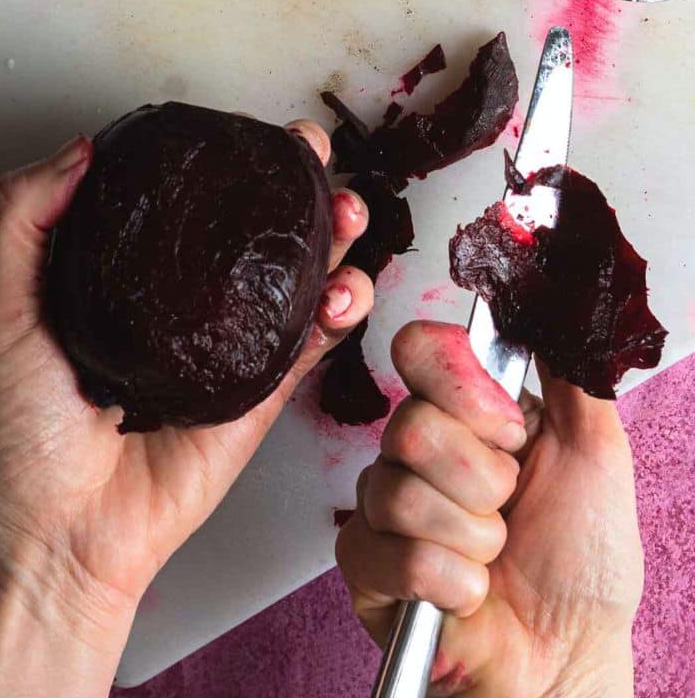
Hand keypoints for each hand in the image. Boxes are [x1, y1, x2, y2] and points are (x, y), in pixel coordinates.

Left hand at [0, 122, 373, 697]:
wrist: (56, 529)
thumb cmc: (18, 433)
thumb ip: (22, 219)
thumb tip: (75, 148)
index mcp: (114, 273)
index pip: (175, 198)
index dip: (211, 158)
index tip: (233, 130)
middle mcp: (173, 304)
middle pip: (246, 228)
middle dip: (289, 182)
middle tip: (305, 150)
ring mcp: (220, 348)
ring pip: (291, 278)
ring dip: (329, 236)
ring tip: (340, 206)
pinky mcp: (253, 397)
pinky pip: (306, 347)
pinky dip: (335, 313)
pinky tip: (342, 287)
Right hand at [337, 321, 641, 697]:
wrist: (566, 656)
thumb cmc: (583, 566)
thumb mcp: (598, 453)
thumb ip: (571, 372)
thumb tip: (557, 303)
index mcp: (466, 414)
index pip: (418, 349)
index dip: (460, 385)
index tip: (507, 428)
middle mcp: (417, 451)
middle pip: (409, 424)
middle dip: (480, 480)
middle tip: (508, 507)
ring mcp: (383, 505)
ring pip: (398, 491)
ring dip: (470, 536)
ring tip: (490, 557)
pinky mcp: (363, 562)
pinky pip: (388, 550)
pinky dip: (446, 580)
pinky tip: (466, 591)